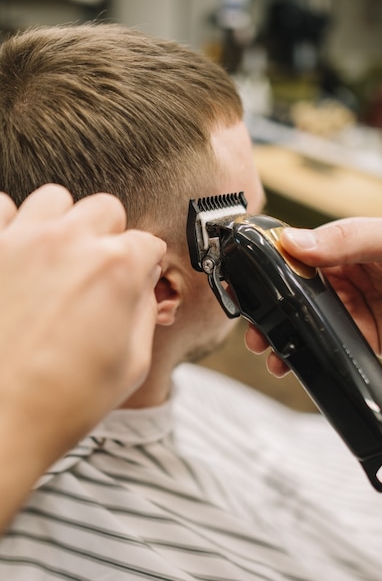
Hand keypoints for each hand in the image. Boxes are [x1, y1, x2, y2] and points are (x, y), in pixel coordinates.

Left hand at [0, 185, 165, 527]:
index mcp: (116, 268)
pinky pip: (3, 206)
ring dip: (64, 223)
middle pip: (105, 209)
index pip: (147, 243)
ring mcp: (23, 240)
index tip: (139, 276)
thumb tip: (142, 287)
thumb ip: (145, 312)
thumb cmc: (61, 402)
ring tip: (58, 256)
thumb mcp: (132, 364)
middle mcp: (71, 242)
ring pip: (56, 199)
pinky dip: (12, 222)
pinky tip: (17, 251)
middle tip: (100, 268)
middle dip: (110, 236)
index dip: (146, 264)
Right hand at [245, 216, 381, 376]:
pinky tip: (292, 362)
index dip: (270, 267)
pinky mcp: (367, 339)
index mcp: (349, 244)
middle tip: (251, 324)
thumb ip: (348, 238)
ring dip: (283, 335)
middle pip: (296, 291)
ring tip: (266, 349)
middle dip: (269, 307)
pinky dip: (308, 355)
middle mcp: (347, 275)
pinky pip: (331, 347)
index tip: (246, 280)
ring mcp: (356, 308)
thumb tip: (295, 242)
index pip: (299, 252)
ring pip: (307, 322)